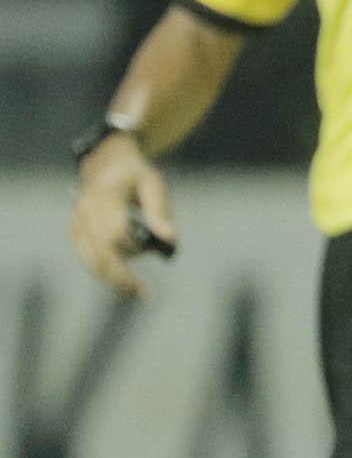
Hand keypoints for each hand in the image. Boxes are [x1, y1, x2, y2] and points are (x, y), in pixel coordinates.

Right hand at [69, 134, 176, 298]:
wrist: (107, 163)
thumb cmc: (136, 175)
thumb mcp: (154, 185)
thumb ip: (160, 212)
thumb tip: (171, 240)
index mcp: (106, 194)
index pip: (115, 232)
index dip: (134, 248)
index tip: (154, 255)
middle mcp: (86, 208)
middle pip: (101, 251)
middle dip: (121, 275)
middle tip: (142, 294)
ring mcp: (77, 219)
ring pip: (90, 258)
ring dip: (111, 278)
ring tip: (134, 293)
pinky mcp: (75, 229)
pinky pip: (86, 255)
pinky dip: (101, 270)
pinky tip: (120, 282)